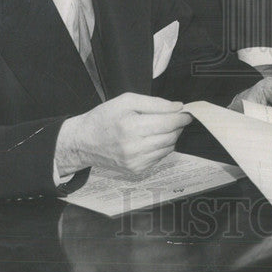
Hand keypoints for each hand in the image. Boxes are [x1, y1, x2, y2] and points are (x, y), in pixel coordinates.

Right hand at [55, 93, 191, 175]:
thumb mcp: (126, 101)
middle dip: (178, 126)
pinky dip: (161, 146)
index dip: (182, 117)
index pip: (168, 122)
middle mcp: (134, 148)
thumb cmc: (104, 117)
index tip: (187, 112)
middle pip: (171, 136)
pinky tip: (150, 139)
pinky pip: (159, 157)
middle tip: (176, 117)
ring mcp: (135, 162)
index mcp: (131, 127)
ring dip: (171, 136)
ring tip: (161, 127)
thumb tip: (178, 107)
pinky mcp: (136, 170)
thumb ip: (154, 103)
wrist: (84, 142)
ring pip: (168, 148)